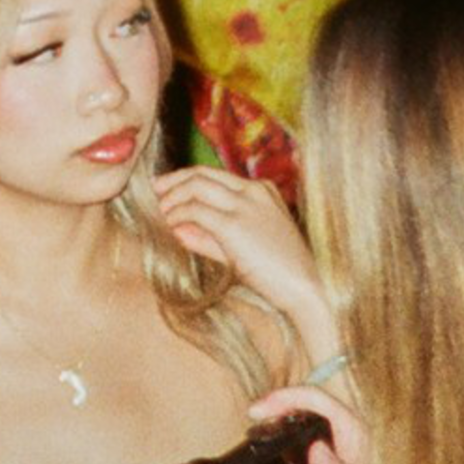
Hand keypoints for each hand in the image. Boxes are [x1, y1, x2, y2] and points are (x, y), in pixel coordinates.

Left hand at [152, 166, 328, 341]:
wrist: (308, 289)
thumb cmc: (280, 274)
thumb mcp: (246, 249)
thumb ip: (211, 237)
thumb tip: (178, 229)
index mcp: (262, 190)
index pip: (214, 174)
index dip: (185, 177)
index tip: (166, 187)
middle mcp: (253, 191)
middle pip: (201, 174)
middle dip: (173, 181)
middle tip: (155, 192)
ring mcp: (245, 205)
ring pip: (195, 187)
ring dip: (173, 198)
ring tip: (161, 212)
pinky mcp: (234, 225)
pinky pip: (196, 211)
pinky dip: (179, 215)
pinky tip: (171, 226)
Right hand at [244, 384, 368, 463]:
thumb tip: (316, 449)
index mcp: (361, 438)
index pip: (320, 400)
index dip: (286, 398)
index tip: (259, 412)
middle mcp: (358, 436)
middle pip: (316, 403)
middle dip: (283, 404)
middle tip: (256, 417)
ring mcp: (354, 447)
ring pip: (318, 418)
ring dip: (291, 417)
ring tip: (266, 426)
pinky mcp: (349, 459)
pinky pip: (322, 435)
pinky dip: (299, 434)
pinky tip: (287, 447)